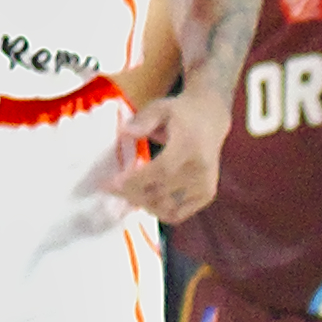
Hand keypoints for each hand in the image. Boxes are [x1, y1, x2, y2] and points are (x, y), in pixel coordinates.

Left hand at [116, 84, 229, 224]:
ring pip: (170, 208)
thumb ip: (143, 120)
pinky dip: (159, 211)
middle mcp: (200, 170)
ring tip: (125, 194)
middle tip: (111, 189)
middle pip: (164, 192)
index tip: (113, 183)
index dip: (137, 180)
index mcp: (189, 145)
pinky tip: (144, 200)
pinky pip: (180, 213)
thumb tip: (124, 133)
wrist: (210, 119)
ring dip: (144, 205)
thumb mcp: (160, 107)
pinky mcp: (206, 195)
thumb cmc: (180, 113)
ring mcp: (205, 186)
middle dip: (133, 194)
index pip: (162, 169)